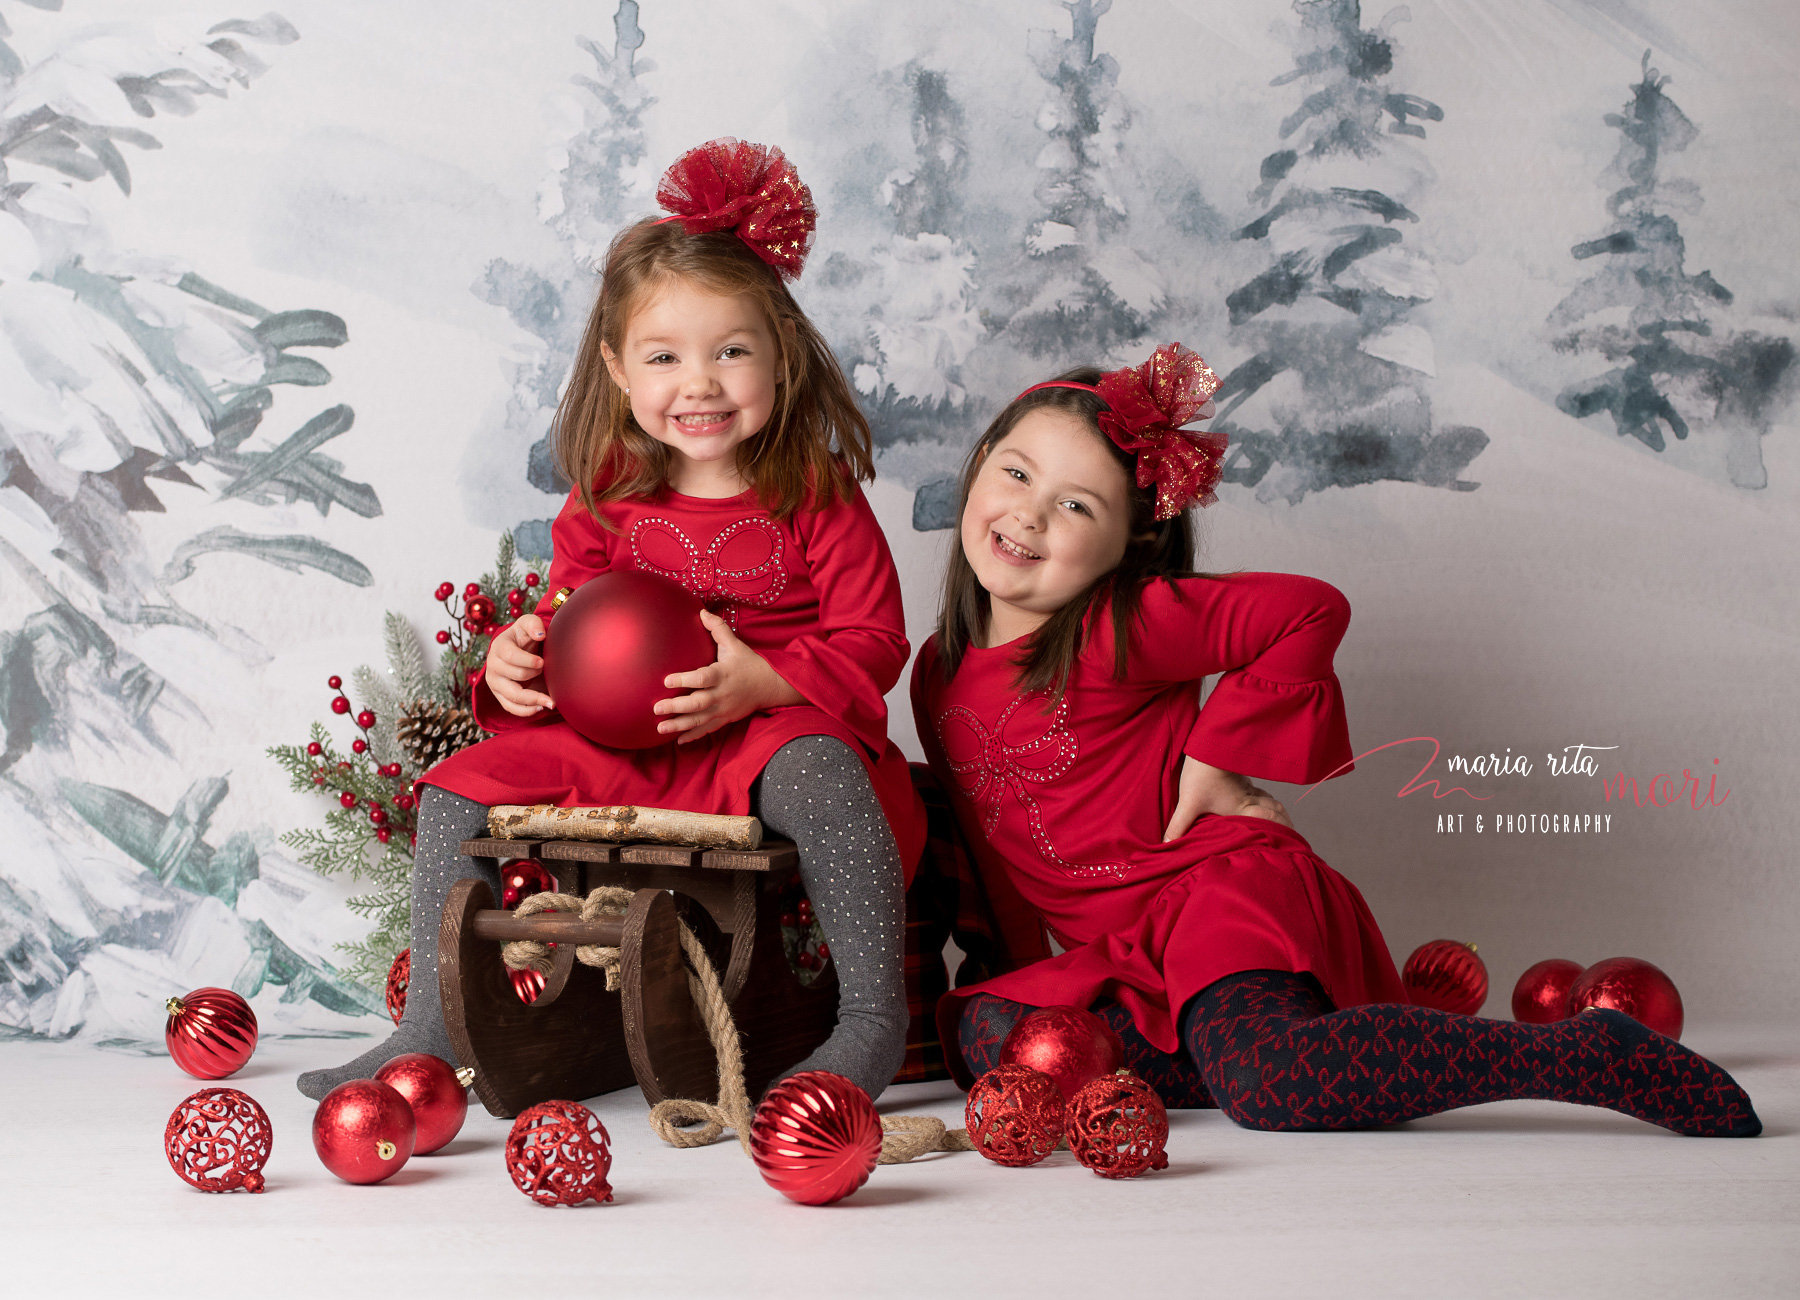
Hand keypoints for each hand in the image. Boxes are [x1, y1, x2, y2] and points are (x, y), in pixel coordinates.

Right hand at [485, 614, 554, 715]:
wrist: (517, 649)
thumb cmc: (524, 635)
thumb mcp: (528, 624)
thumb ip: (534, 624)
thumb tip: (540, 634)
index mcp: (499, 647)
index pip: (509, 656)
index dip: (527, 660)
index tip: (542, 662)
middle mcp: (493, 666)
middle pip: (514, 676)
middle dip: (532, 674)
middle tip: (545, 671)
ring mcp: (495, 683)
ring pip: (512, 696)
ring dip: (533, 700)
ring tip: (551, 702)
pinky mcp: (500, 695)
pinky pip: (511, 708)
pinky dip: (526, 710)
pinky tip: (541, 707)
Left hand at [654, 609, 804, 743]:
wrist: (770, 686)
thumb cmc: (748, 663)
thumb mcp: (735, 644)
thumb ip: (718, 629)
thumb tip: (701, 612)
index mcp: (723, 674)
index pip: (703, 678)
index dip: (685, 680)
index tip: (667, 680)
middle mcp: (722, 694)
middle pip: (698, 703)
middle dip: (676, 707)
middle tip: (656, 708)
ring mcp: (724, 709)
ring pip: (699, 720)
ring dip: (679, 725)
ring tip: (660, 728)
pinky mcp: (725, 719)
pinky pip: (708, 730)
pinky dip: (693, 736)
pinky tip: (678, 741)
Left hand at [1161, 756, 1293, 841]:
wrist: (1208, 743)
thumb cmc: (1201, 773)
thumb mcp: (1188, 802)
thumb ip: (1179, 825)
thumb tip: (1167, 845)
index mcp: (1242, 807)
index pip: (1270, 820)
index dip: (1282, 830)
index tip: (1290, 840)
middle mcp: (1250, 797)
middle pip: (1276, 810)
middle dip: (1285, 823)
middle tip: (1291, 835)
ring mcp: (1247, 785)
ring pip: (1269, 799)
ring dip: (1276, 810)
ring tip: (1281, 822)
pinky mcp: (1241, 776)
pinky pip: (1259, 789)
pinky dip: (1265, 797)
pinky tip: (1260, 800)